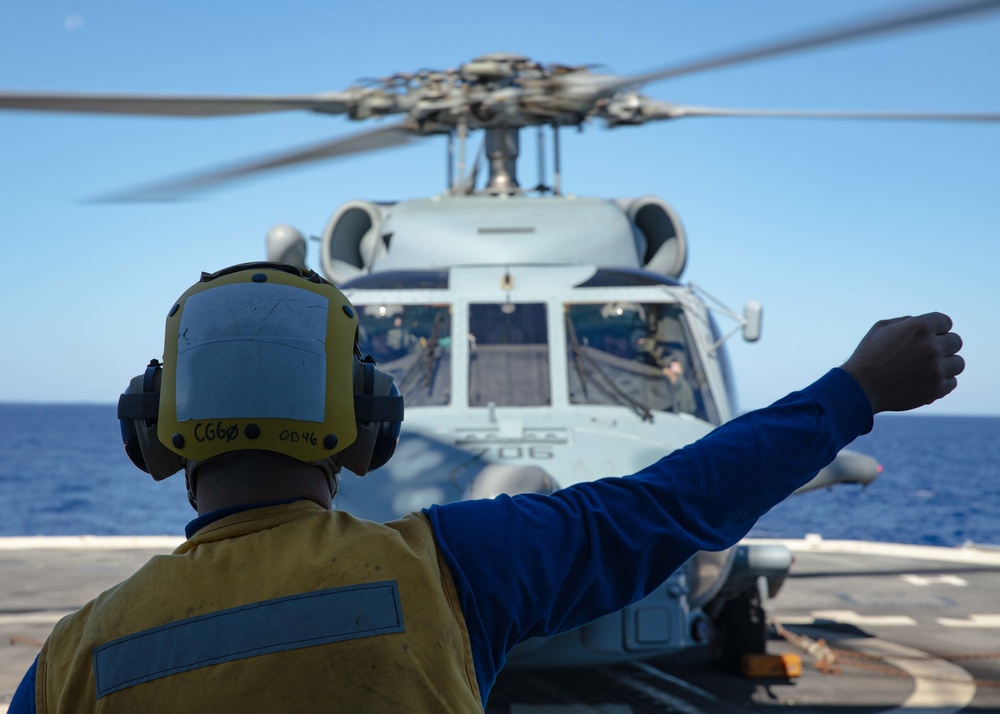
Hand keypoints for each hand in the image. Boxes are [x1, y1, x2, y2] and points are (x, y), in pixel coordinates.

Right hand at [841, 312, 963, 413]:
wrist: (859, 388)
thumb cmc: (868, 356)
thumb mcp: (880, 329)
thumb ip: (907, 322)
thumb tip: (927, 325)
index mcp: (919, 327)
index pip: (946, 322)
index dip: (936, 329)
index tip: (926, 337)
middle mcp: (931, 346)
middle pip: (955, 341)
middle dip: (942, 346)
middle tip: (925, 354)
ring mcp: (936, 369)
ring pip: (958, 363)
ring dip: (946, 365)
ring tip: (928, 369)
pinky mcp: (936, 389)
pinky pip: (952, 382)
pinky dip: (941, 382)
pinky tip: (925, 381)